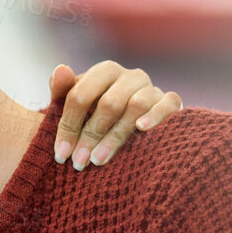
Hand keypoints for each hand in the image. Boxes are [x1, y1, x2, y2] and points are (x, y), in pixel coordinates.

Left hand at [49, 61, 183, 170]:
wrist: (128, 122)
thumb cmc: (95, 113)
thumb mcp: (75, 103)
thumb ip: (62, 90)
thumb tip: (60, 69)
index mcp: (104, 72)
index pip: (81, 95)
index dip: (68, 125)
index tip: (61, 154)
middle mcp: (130, 76)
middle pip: (109, 104)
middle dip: (91, 135)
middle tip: (79, 162)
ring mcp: (151, 88)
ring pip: (136, 106)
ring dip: (115, 136)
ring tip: (99, 159)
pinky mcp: (170, 101)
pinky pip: (168, 104)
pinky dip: (156, 116)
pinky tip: (141, 129)